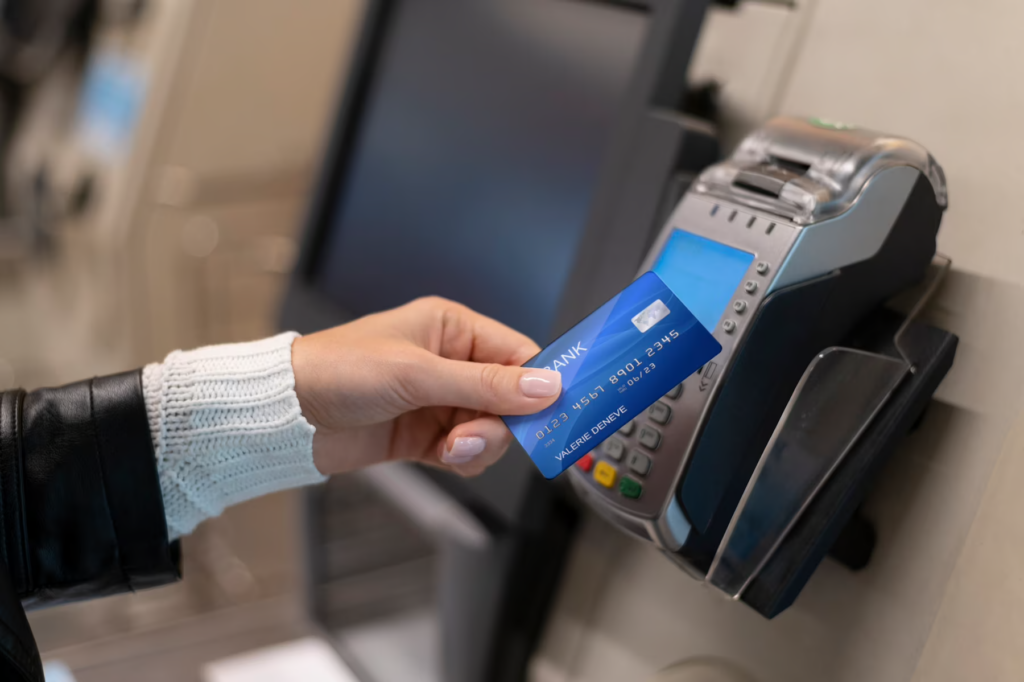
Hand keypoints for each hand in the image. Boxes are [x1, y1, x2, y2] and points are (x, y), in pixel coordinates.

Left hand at [291, 297, 561, 476]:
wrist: (286, 416)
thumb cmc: (339, 372)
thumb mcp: (417, 373)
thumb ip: (486, 384)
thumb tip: (546, 386)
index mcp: (452, 328)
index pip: (518, 353)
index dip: (540, 382)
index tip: (557, 410)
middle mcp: (450, 362)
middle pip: (510, 397)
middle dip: (502, 422)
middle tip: (477, 436)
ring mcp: (438, 400)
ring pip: (491, 428)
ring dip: (480, 444)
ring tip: (451, 448)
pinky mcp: (425, 434)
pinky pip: (467, 450)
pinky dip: (465, 459)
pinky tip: (445, 457)